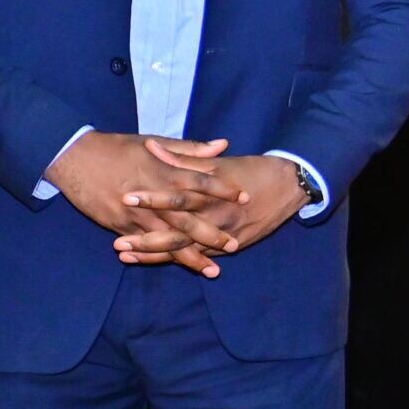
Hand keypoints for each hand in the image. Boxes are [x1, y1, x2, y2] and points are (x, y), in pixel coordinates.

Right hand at [45, 132, 245, 277]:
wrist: (75, 158)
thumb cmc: (118, 147)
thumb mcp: (155, 142)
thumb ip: (191, 149)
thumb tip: (223, 145)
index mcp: (165, 171)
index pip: (202, 182)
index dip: (224, 190)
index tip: (245, 197)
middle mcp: (154, 196)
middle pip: (188, 218)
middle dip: (212, 234)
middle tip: (235, 245)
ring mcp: (136, 214)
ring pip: (168, 239)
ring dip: (190, 256)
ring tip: (211, 269)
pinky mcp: (120, 226)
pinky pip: (144, 245)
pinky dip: (161, 258)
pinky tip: (175, 268)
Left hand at [115, 144, 307, 268]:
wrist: (290, 186)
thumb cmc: (253, 170)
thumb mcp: (219, 163)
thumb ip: (184, 159)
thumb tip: (152, 147)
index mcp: (213, 193)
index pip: (178, 197)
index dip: (152, 198)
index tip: (126, 197)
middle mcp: (217, 217)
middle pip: (177, 231)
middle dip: (146, 239)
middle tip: (117, 243)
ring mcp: (224, 235)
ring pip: (185, 249)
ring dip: (154, 254)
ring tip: (125, 255)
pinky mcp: (230, 246)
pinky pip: (199, 256)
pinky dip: (175, 259)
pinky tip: (151, 261)